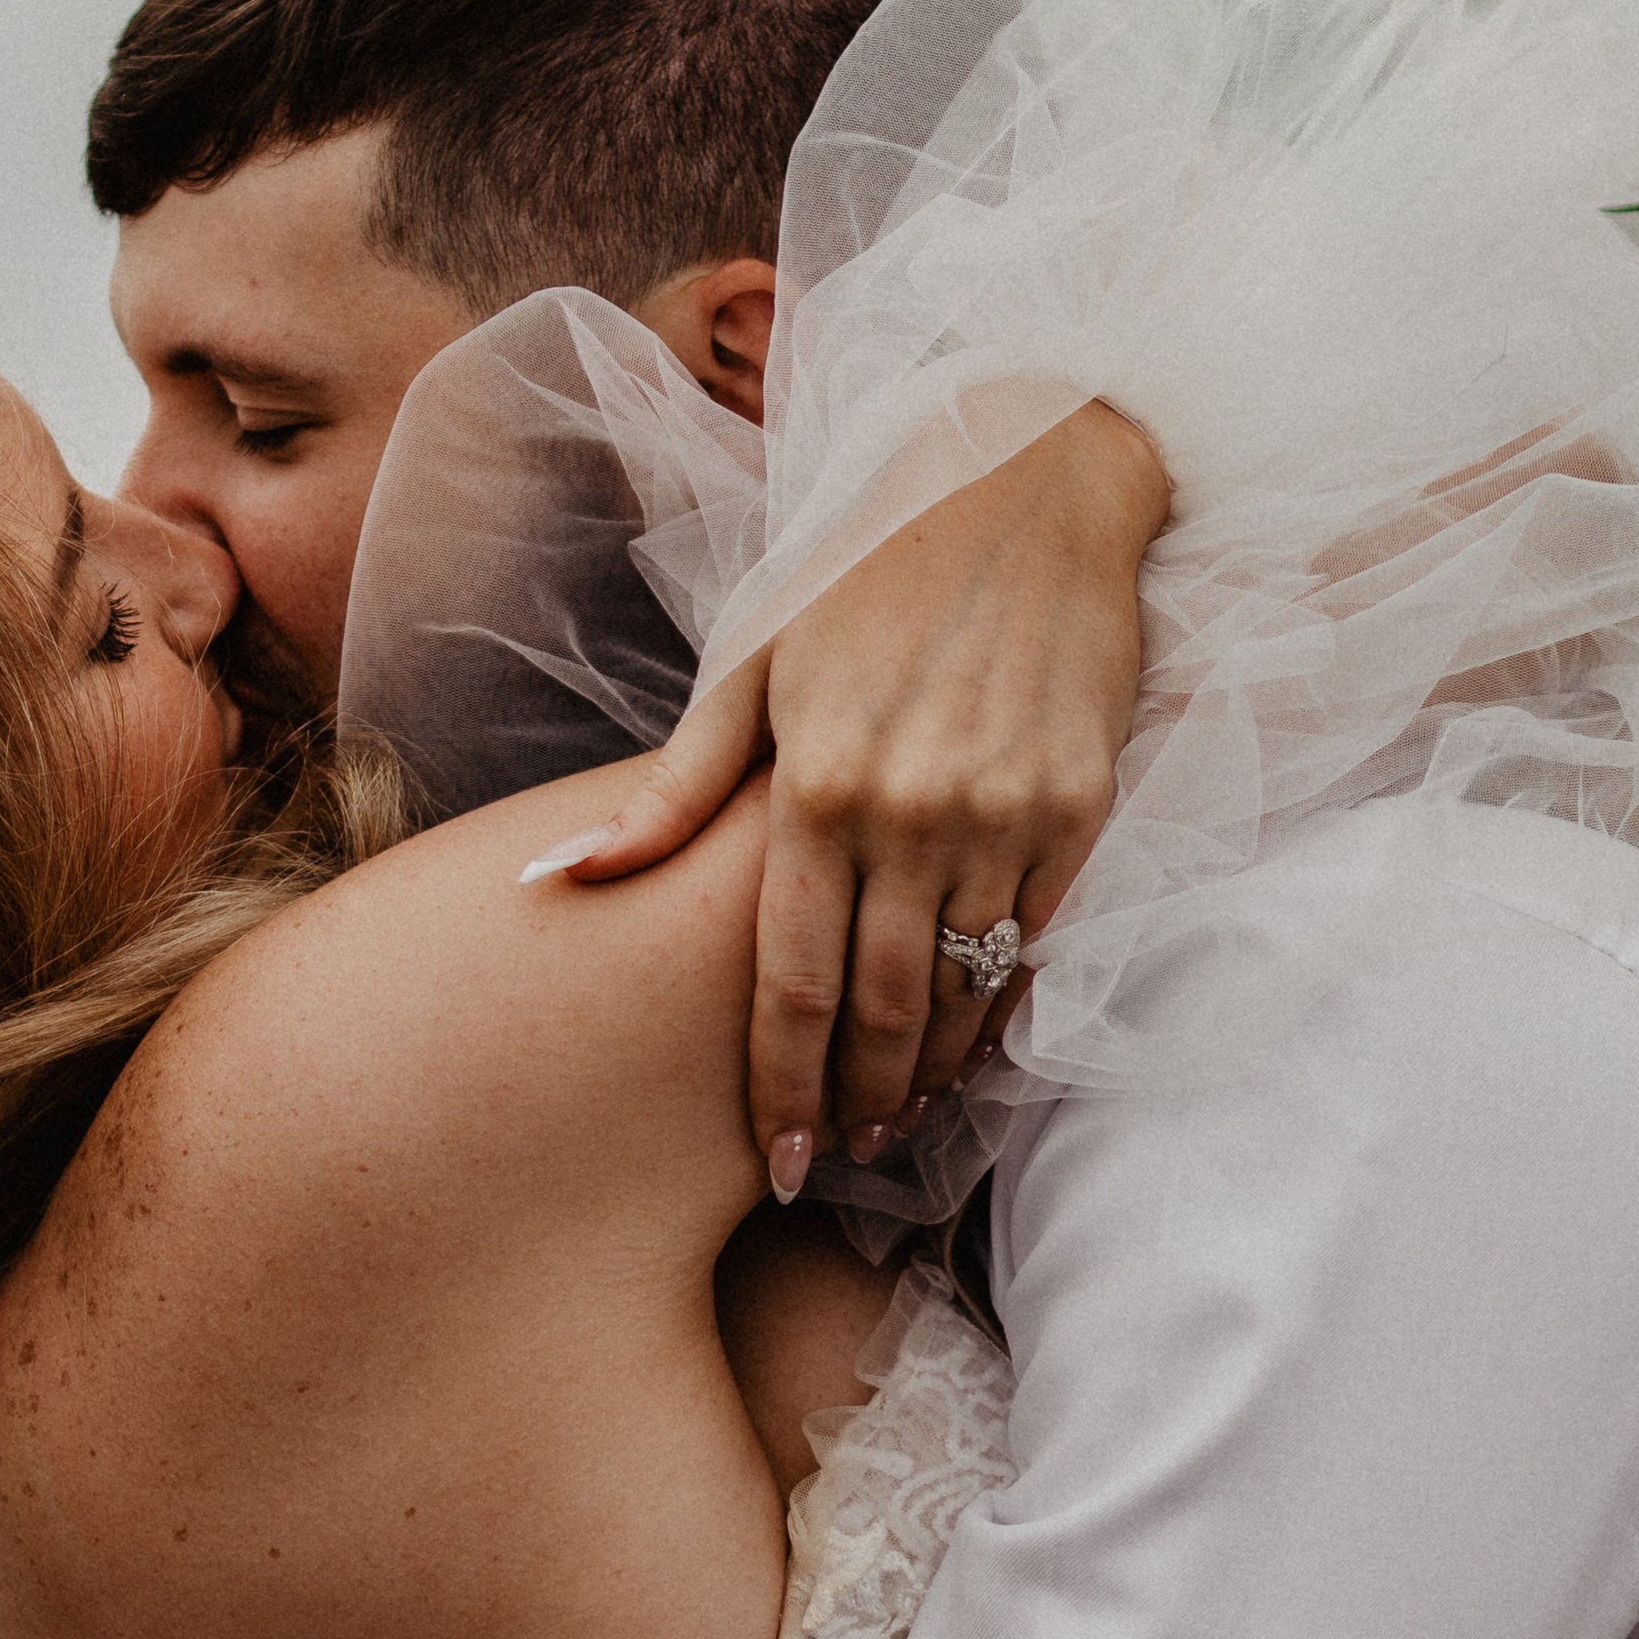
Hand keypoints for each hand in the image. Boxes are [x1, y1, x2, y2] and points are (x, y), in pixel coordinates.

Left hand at [537, 403, 1167, 1150]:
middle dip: (852, 1101)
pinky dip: (998, 1004)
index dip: (780, 1087)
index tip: (774, 1161)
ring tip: (893, 1116)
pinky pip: (1034, 940)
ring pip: (963, 989)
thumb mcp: (750, 660)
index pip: (790, 981)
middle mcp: (914, 809)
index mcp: (817, 784)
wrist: (1028, 476)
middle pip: (878, 1007)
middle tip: (830, 1158)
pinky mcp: (1080, 803)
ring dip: (927, 1070)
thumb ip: (670, 791)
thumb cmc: (863, 563)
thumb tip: (558, 875)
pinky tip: (967, 1040)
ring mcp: (1006, 811)